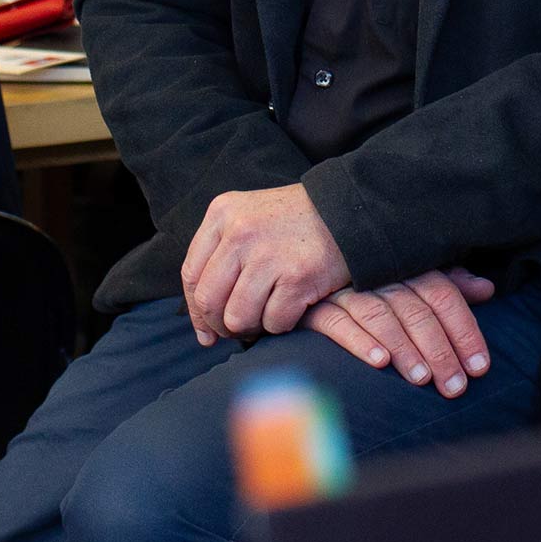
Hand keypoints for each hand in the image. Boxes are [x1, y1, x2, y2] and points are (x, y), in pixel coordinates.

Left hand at [182, 183, 349, 343]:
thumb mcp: (249, 218)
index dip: (197, 310)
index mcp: (222, 214)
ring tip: (266, 318)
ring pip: (238, 318)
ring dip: (252, 328)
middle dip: (221, 325)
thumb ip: (221, 257)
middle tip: (239, 329)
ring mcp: (268, 255)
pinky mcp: (297, 277)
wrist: (349, 211)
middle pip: (209, 300)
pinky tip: (292, 308)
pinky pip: (273, 323)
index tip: (208, 330)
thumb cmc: (295, 223)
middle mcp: (240, 232)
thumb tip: (203, 327)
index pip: (192, 274)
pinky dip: (282, 324)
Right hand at [301, 269, 498, 395]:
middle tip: (454, 386)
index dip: (464, 330)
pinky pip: (337, 322)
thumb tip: (486, 288)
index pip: (443, 295)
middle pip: (415, 309)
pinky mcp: (315, 307)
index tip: (479, 367)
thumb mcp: (410, 279)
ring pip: (381, 317)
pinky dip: (359, 341)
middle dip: (439, 350)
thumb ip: (448, 284)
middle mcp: (377, 276)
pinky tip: (378, 362)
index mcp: (406, 267)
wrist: (305, 275)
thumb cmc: (370, 283)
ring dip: (404, 348)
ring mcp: (345, 290)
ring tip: (421, 379)